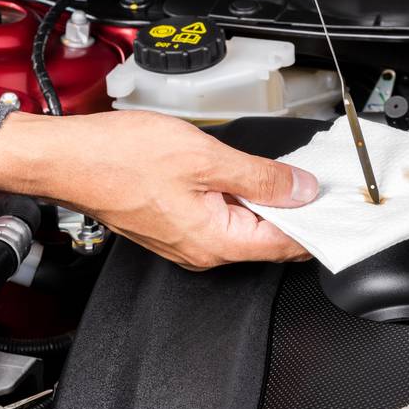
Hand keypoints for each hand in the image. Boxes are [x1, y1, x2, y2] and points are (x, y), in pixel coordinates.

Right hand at [0, 110, 317, 269]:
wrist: (68, 158)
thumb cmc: (119, 158)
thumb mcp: (205, 158)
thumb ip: (260, 177)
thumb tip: (301, 190)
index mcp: (215, 241)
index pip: (286, 245)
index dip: (318, 225)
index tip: (340, 206)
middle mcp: (202, 250)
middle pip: (268, 238)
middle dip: (298, 213)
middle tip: (320, 182)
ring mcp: (187, 241)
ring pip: (245, 227)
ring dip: (270, 204)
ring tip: (289, 175)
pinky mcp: (175, 225)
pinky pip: (222, 218)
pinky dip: (242, 200)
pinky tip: (249, 177)